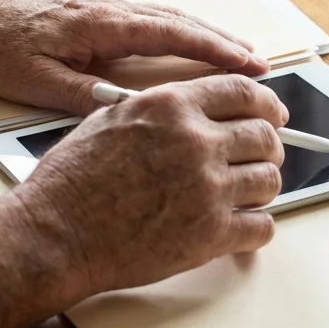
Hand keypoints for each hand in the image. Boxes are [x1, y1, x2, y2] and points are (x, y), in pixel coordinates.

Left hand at [0, 0, 270, 113]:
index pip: (173, 36)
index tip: (250, 63)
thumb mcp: (37, 83)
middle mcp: (111, 8)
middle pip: (182, 22)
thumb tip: (127, 113)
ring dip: (207, 35)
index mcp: (102, 23)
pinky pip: (153, 18)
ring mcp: (107, 6)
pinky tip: (191, 42)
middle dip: (225, 42)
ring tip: (240, 54)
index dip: (216, 51)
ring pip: (169, 18)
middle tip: (262, 64)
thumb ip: (86, 98)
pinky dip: (182, 31)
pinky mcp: (98, 11)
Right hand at [14, 75, 288, 296]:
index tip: (273, 115)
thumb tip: (194, 110)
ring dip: (263, 187)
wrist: (55, 233)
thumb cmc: (71, 181)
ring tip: (248, 195)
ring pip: (269, 181)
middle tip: (263, 158)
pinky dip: (257, 229)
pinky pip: (262, 228)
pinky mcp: (209, 235)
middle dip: (269, 147)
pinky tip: (242, 228)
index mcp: (172, 107)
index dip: (267, 104)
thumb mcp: (110, 118)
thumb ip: (159, 110)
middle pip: (264, 136)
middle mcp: (196, 142)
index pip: (244, 92)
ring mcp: (207, 189)